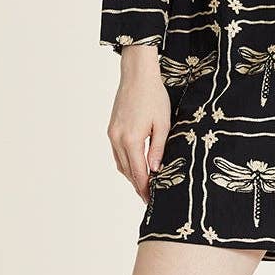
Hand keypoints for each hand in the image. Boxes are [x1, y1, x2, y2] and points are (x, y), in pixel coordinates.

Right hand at [107, 47, 170, 202]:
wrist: (137, 75)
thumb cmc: (154, 96)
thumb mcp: (163, 124)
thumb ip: (158, 149)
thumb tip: (156, 170)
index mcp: (131, 139)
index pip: (138, 172)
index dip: (144, 188)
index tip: (150, 199)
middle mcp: (118, 139)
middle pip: (126, 170)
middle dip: (137, 184)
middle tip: (148, 196)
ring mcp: (112, 133)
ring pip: (119, 163)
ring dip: (130, 175)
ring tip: (143, 184)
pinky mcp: (111, 128)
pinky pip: (116, 152)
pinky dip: (125, 162)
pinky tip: (135, 165)